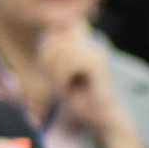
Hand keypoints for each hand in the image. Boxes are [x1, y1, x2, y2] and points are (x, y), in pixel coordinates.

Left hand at [37, 27, 144, 147]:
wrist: (102, 118)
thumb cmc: (79, 98)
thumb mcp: (59, 73)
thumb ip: (54, 53)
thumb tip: (45, 36)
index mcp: (84, 43)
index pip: (56, 29)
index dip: (46, 46)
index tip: (50, 68)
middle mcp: (91, 44)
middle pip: (55, 36)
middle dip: (46, 58)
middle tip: (54, 78)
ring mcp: (96, 53)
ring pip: (60, 50)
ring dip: (53, 71)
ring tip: (61, 86)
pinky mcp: (97, 65)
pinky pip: (68, 63)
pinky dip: (60, 78)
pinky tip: (66, 89)